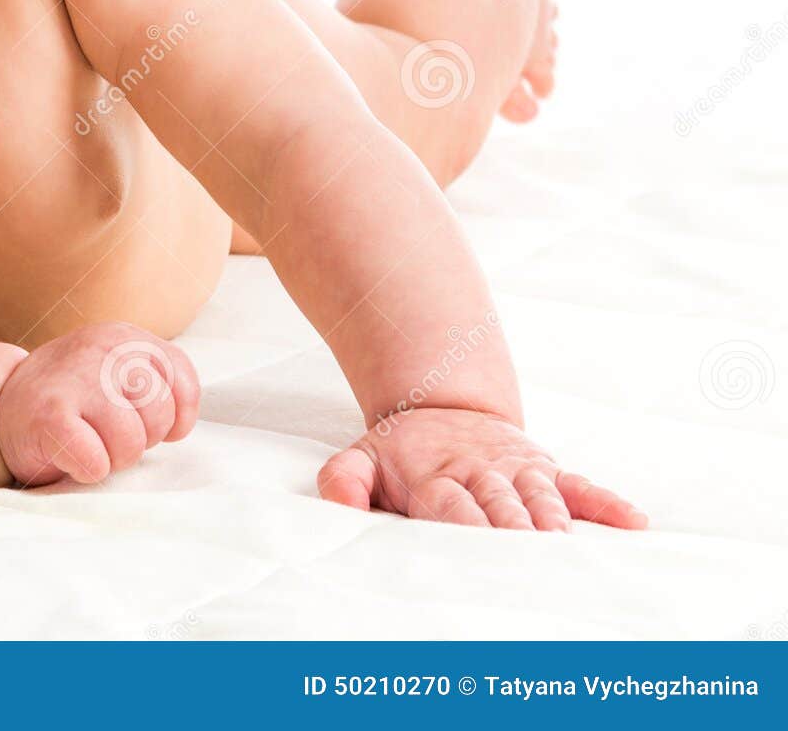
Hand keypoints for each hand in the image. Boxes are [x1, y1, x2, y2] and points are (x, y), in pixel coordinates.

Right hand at [0, 321, 199, 485]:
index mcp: (124, 336)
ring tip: (84, 441)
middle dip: (138, 439)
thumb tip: (180, 425)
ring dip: (111, 458)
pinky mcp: (50, 416)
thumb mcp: (117, 372)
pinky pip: (96, 463)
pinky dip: (85, 470)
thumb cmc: (71, 398)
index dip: (169, 416)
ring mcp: (77, 379)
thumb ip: (156, 382)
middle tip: (102, 431)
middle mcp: (103, 348)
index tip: (137, 419)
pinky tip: (66, 453)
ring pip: (131, 445)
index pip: (182, 382)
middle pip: (159, 418)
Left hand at [317, 406, 647, 530]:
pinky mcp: (544, 467)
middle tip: (533, 569)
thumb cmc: (400, 451)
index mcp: (434, 476)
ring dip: (557, 525)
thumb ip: (344, 482)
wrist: (439, 402)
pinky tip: (634, 522)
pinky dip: (606, 503)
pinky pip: (580, 485)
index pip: (451, 507)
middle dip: (516, 537)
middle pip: (502, 507)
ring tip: (574, 556)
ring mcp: (516, 469)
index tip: (476, 556)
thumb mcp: (360, 457)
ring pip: (542, 498)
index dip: (465, 530)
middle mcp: (480, 472)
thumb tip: (337, 508)